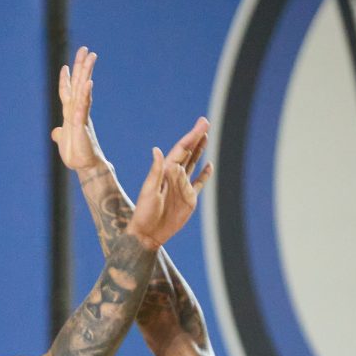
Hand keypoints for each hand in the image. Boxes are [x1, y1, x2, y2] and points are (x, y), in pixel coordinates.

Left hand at [51, 46, 107, 170]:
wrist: (85, 166)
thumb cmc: (76, 154)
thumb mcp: (63, 141)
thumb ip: (60, 134)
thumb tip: (55, 131)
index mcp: (70, 113)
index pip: (67, 92)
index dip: (66, 79)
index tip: (65, 66)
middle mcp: (76, 110)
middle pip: (79, 83)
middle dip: (82, 66)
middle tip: (86, 49)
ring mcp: (80, 115)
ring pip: (83, 89)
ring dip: (86, 72)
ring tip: (91, 57)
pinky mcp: (82, 123)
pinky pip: (83, 106)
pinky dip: (86, 94)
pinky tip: (89, 82)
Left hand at [127, 118, 212, 249]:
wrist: (148, 234)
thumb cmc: (145, 212)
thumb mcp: (149, 191)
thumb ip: (156, 171)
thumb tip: (157, 150)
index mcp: (165, 171)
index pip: (181, 150)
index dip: (191, 136)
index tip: (201, 125)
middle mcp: (174, 176)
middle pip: (188, 152)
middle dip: (196, 137)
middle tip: (205, 122)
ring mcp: (182, 187)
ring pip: (193, 163)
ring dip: (199, 150)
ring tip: (206, 137)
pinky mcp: (188, 199)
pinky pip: (198, 183)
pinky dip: (204, 174)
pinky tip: (209, 166)